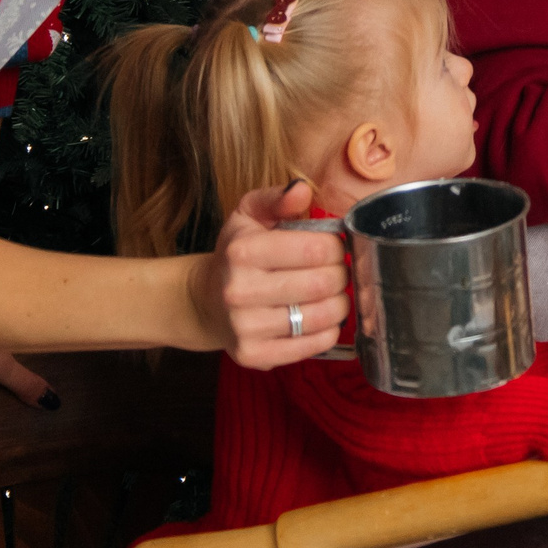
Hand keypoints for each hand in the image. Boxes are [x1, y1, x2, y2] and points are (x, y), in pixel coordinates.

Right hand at [197, 182, 353, 369]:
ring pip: (322, 316)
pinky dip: (328, 330)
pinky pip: (313, 346)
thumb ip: (277, 198)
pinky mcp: (254, 356)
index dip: (337, 246)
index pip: (317, 248)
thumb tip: (300, 191)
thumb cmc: (237, 254)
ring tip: (332, 294)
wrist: (206, 300)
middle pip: (323, 283)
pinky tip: (321, 318)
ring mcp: (245, 327)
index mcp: (242, 251)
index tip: (335, 247)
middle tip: (336, 271)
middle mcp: (239, 290)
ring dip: (339, 304)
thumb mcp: (250, 214)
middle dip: (341, 274)